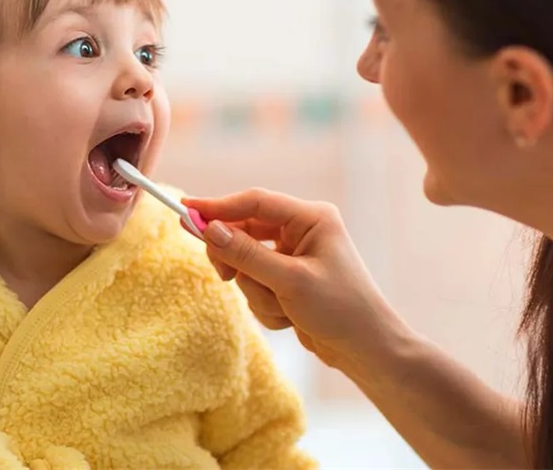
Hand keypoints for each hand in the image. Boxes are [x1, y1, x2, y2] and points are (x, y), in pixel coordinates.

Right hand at [185, 189, 409, 370]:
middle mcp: (302, 231)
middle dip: (242, 266)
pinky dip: (266, 305)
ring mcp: (293, 257)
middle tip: (225, 277)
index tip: (186, 209)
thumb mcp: (290, 281)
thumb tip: (209, 230)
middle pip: (245, 234)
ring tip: (285, 309)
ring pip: (247, 266)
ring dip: (258, 293)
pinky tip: (289, 318)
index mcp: (312, 218)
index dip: (219, 207)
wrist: (366, 350)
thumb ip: (246, 255)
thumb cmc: (341, 310)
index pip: (255, 203)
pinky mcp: (287, 280)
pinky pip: (255, 286)